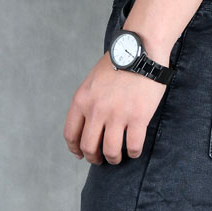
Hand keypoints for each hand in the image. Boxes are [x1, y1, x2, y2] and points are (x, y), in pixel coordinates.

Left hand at [64, 49, 169, 164]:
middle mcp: (97, 110)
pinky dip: (133, 153)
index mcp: (82, 100)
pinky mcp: (138, 118)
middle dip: (94, 158)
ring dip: (114, 159)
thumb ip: (88, 102)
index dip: (75, 149)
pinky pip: (133, 146)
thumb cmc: (118, 63)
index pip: (71, 134)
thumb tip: (88, 124)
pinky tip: (134, 149)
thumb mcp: (92, 81)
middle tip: (101, 159)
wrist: (140, 50)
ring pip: (111, 151)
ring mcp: (118, 115)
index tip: (81, 154)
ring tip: (118, 157)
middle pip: (89, 147)